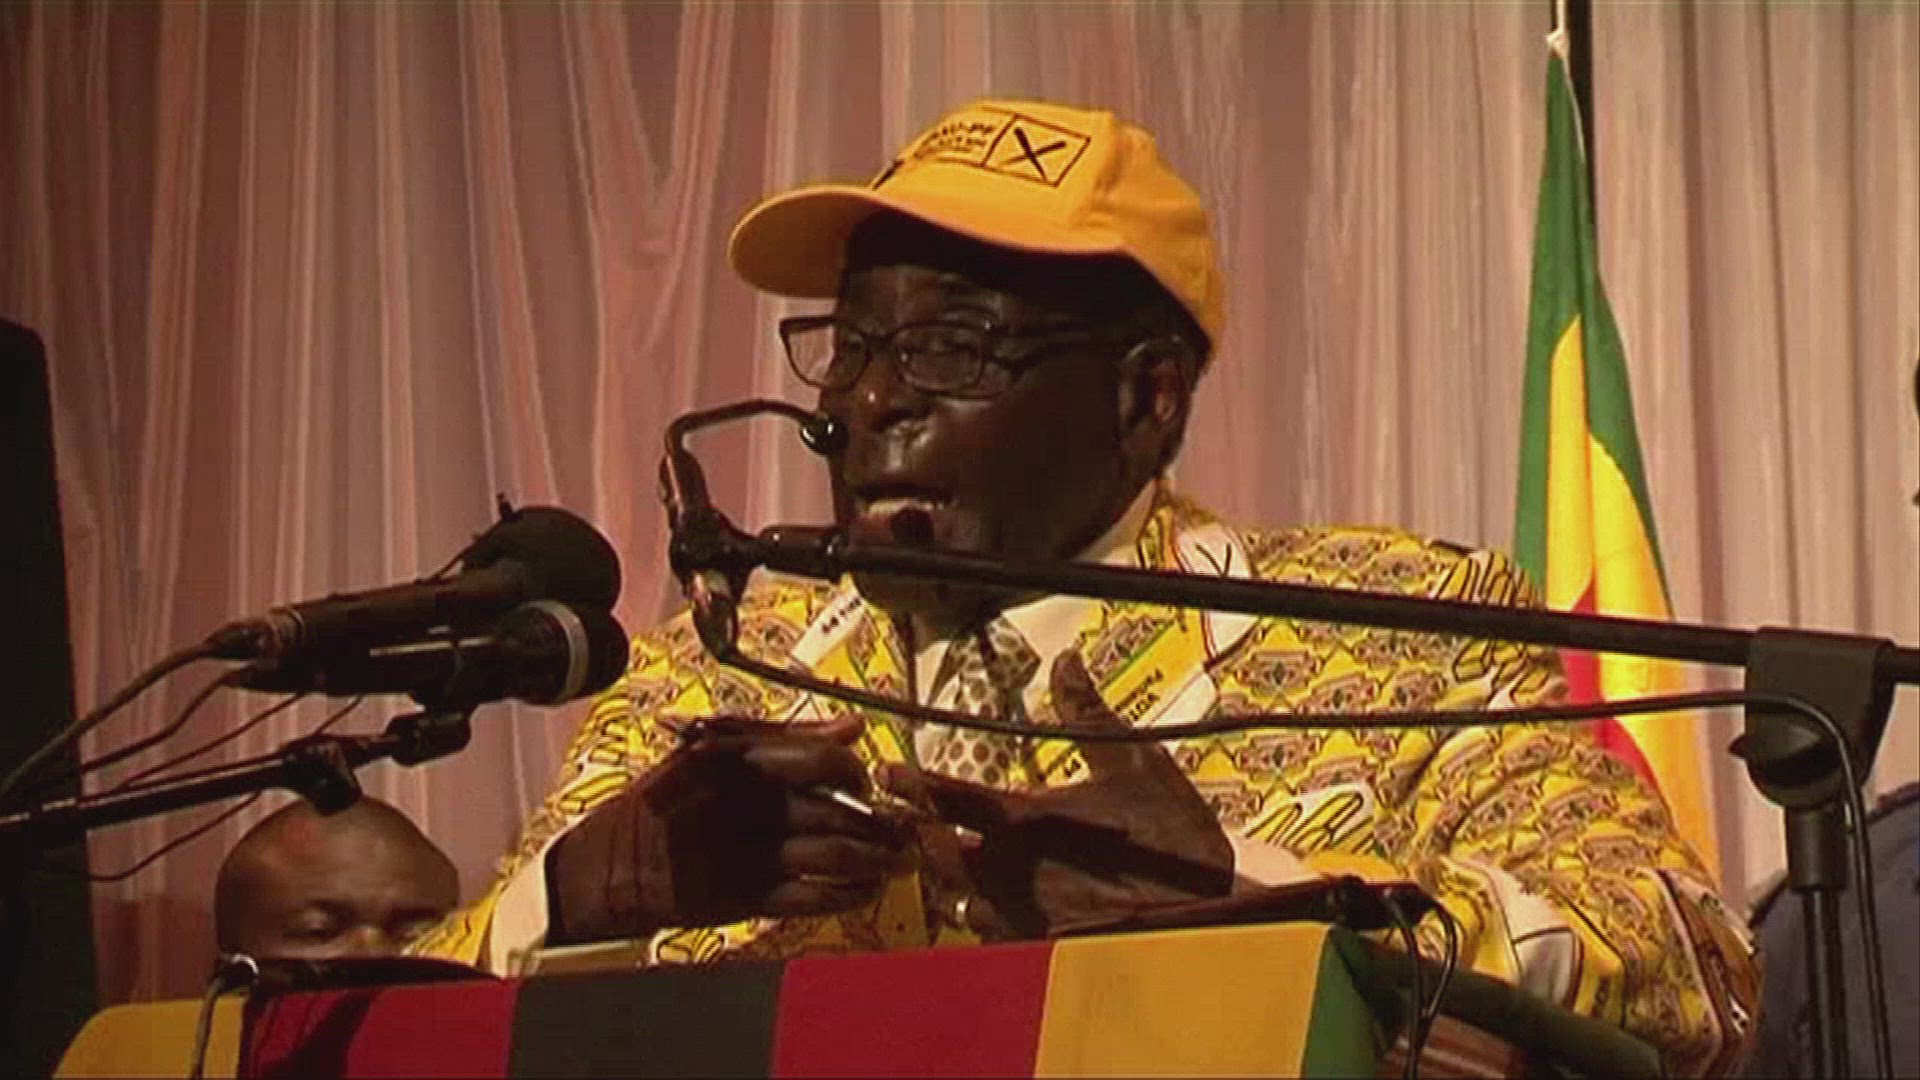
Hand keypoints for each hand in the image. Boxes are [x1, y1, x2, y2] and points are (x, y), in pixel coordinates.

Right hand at [545, 715, 910, 944]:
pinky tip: (868, 890)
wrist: (617, 862)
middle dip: (884, 823)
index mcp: (743, 761)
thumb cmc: (673, 797)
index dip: (856, 772)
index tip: (870, 781)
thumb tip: (851, 727)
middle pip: (841, 812)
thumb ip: (786, 737)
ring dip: (879, 861)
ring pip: (837, 857)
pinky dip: (850, 895)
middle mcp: (752, 807)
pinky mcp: (748, 899)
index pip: (823, 762)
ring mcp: (751, 855)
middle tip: (906, 828)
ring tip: (900, 862)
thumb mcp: (714, 750)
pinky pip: (815, 898)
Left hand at [882, 652, 1233, 938]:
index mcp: (1025, 820)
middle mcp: (1008, 871)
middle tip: (912, 820)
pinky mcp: (1032, 952)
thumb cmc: (1171, 842)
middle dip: (919, 835)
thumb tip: (1067, 661)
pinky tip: (987, 905)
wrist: (1208, 918)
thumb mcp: (1136, 764)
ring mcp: (1016, 917)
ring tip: (943, 862)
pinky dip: (976, 917)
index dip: (911, 784)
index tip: (888, 772)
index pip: (947, 797)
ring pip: (952, 898)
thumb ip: (1089, 714)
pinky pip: (983, 936)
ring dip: (944, 878)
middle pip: (933, 852)